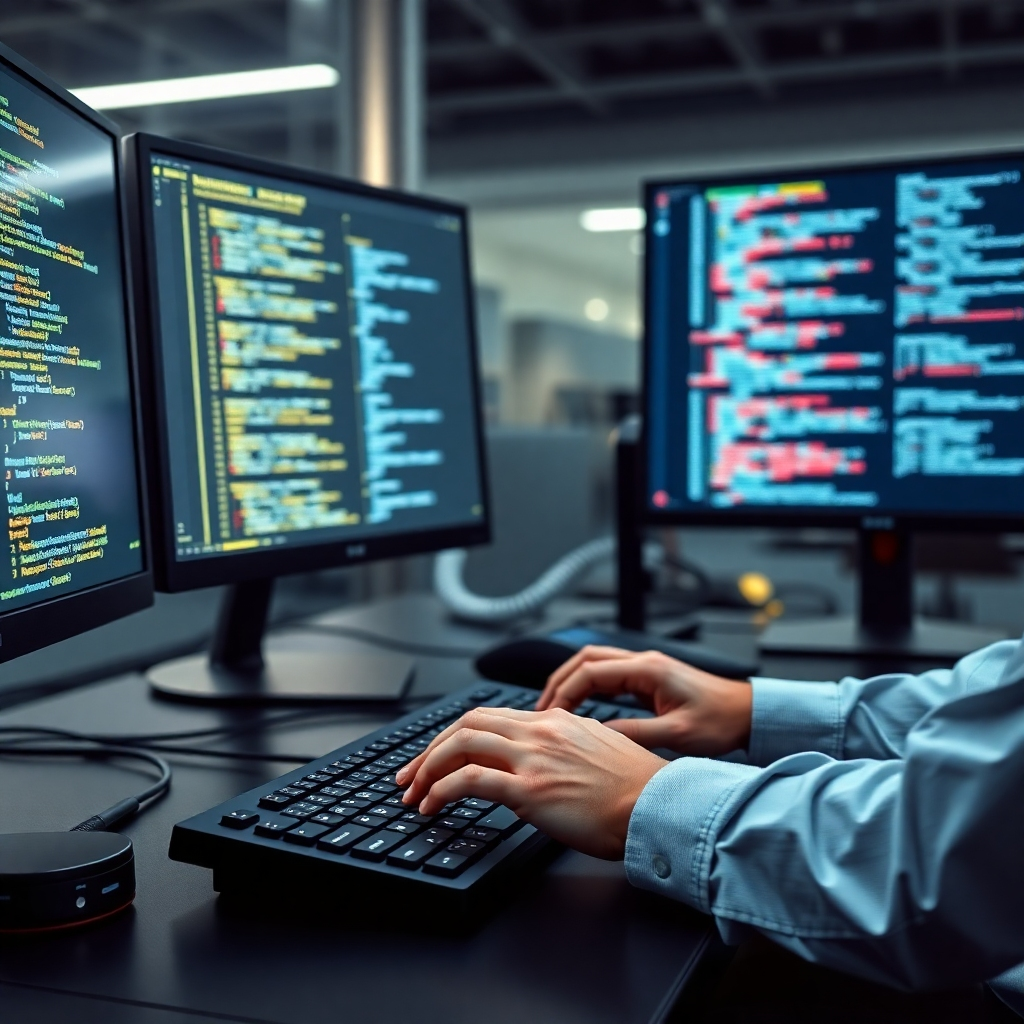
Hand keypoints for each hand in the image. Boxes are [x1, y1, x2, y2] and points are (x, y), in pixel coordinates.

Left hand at [395, 706, 666, 859]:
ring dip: (427, 768)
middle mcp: (541, 730)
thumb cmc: (638, 790)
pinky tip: (431, 804)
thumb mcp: (597, 753)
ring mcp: (533, 757)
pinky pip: (469, 779)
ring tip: (413, 792)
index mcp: (556, 720)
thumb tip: (540, 765)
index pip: (491, 717)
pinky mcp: (530, 789)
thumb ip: (564, 750)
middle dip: (430, 749)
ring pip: (460, 744)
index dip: (457, 736)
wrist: (660, 806)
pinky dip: (440, 788)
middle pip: (467, 724)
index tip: (439, 756)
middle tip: (411, 774)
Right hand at [535, 646, 751, 756]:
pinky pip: (608, 678)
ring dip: (571, 683)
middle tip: (542, 710)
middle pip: (586, 660)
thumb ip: (635, 734)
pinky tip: (579, 709)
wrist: (746, 715)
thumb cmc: (721, 721)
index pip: (591, 671)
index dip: (565, 691)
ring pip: (595, 666)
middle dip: (559, 682)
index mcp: (648, 669)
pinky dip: (588, 690)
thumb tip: (598, 737)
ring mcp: (645, 669)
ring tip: (554, 710)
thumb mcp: (677, 735)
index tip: (550, 714)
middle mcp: (643, 663)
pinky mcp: (648, 680)